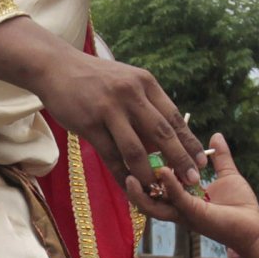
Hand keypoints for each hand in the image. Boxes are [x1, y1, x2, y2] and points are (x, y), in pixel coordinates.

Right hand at [28, 42, 206, 185]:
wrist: (57, 67)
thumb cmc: (95, 79)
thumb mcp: (126, 82)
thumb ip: (145, 107)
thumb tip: (164, 143)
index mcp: (145, 83)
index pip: (174, 117)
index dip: (189, 142)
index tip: (202, 161)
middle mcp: (131, 94)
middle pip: (162, 134)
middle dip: (180, 160)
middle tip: (192, 180)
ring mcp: (109, 109)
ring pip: (136, 150)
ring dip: (149, 174)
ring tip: (158, 190)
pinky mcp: (89, 123)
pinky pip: (110, 156)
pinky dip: (122, 174)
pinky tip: (130, 186)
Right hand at [125, 132, 258, 254]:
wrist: (254, 227)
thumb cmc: (240, 205)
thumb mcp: (227, 174)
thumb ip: (220, 157)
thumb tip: (216, 136)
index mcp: (181, 197)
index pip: (156, 184)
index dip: (144, 169)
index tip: (135, 151)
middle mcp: (178, 207)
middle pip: (146, 197)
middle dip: (132, 184)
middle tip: (121, 164)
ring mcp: (184, 212)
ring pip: (153, 205)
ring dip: (140, 191)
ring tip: (128, 173)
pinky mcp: (195, 214)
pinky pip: (177, 199)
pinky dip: (169, 185)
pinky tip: (163, 170)